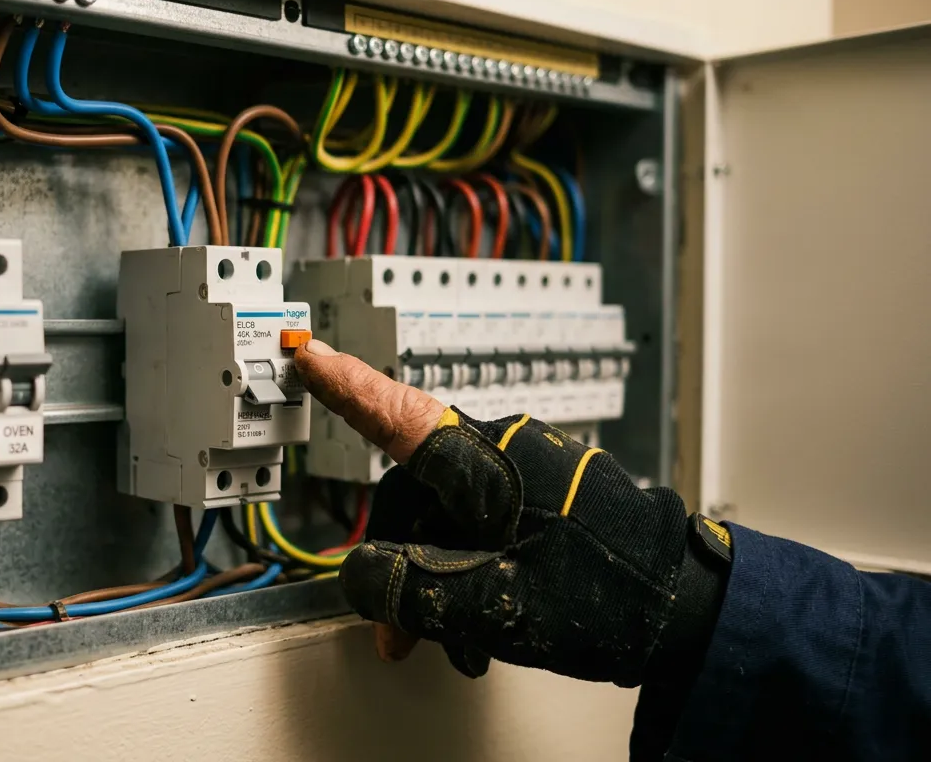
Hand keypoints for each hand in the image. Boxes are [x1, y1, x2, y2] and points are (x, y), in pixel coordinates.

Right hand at [293, 339, 727, 687]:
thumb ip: (413, 589)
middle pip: (416, 496)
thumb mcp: (496, 604)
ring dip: (436, 582)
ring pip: (448, 523)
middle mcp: (506, 456)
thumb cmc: (611, 594)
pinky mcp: (545, 502)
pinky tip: (479, 625)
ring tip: (452, 642)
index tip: (309, 356)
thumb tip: (361, 575)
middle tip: (398, 631)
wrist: (688, 609)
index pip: (396, 415)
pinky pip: (481, 532)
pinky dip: (469, 576)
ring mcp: (527, 478)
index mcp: (491, 461)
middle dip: (399, 564)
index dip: (344, 388)